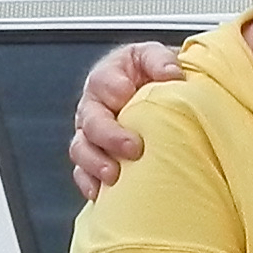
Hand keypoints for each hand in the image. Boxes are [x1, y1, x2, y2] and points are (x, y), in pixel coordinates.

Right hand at [68, 42, 183, 199]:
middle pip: (91, 120)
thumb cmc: (153, 75)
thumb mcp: (155, 57)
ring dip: (95, 163)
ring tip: (114, 174)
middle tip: (133, 147)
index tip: (128, 96)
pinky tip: (101, 195)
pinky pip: (83, 173)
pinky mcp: (94, 158)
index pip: (103, 82)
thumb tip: (172, 74)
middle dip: (109, 135)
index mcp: (107, 78)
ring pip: (81, 149)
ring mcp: (91, 134)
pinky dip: (90, 184)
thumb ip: (160, 60)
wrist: (156, 94)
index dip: (113, 90)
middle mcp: (94, 106)